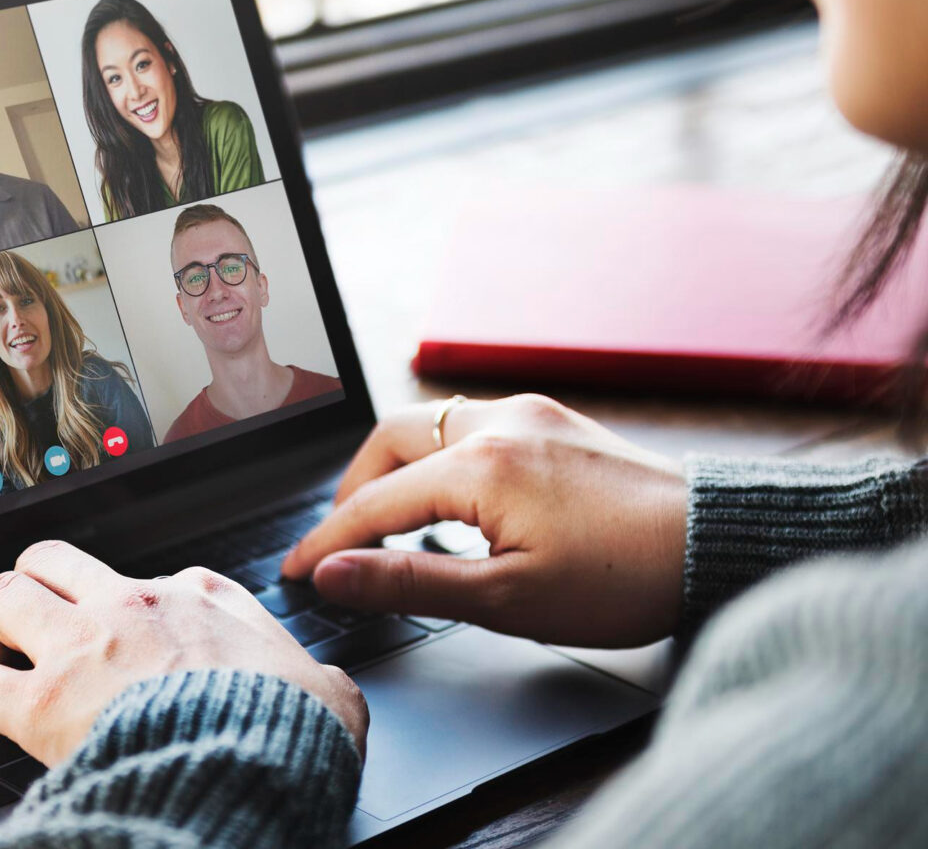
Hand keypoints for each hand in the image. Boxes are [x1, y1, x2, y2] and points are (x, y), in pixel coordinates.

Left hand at [0, 540, 367, 765]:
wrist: (256, 762)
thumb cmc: (292, 729)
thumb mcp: (328, 692)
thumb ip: (319, 680)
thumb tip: (330, 693)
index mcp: (201, 598)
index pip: (149, 580)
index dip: (130, 608)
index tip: (127, 637)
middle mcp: (133, 605)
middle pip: (55, 559)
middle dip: (36, 583)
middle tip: (34, 623)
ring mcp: (83, 646)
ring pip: (4, 593)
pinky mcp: (44, 700)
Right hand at [281, 395, 687, 647]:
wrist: (716, 543)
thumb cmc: (624, 579)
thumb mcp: (507, 599)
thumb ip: (410, 581)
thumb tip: (335, 575)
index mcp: (481, 465)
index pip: (375, 502)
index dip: (329, 541)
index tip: (297, 571)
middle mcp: (499, 421)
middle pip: (391, 440)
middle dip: (354, 489)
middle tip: (340, 541)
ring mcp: (529, 414)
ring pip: (429, 424)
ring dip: (396, 468)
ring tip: (388, 522)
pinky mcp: (553, 420)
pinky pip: (470, 425)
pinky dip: (438, 458)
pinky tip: (450, 498)